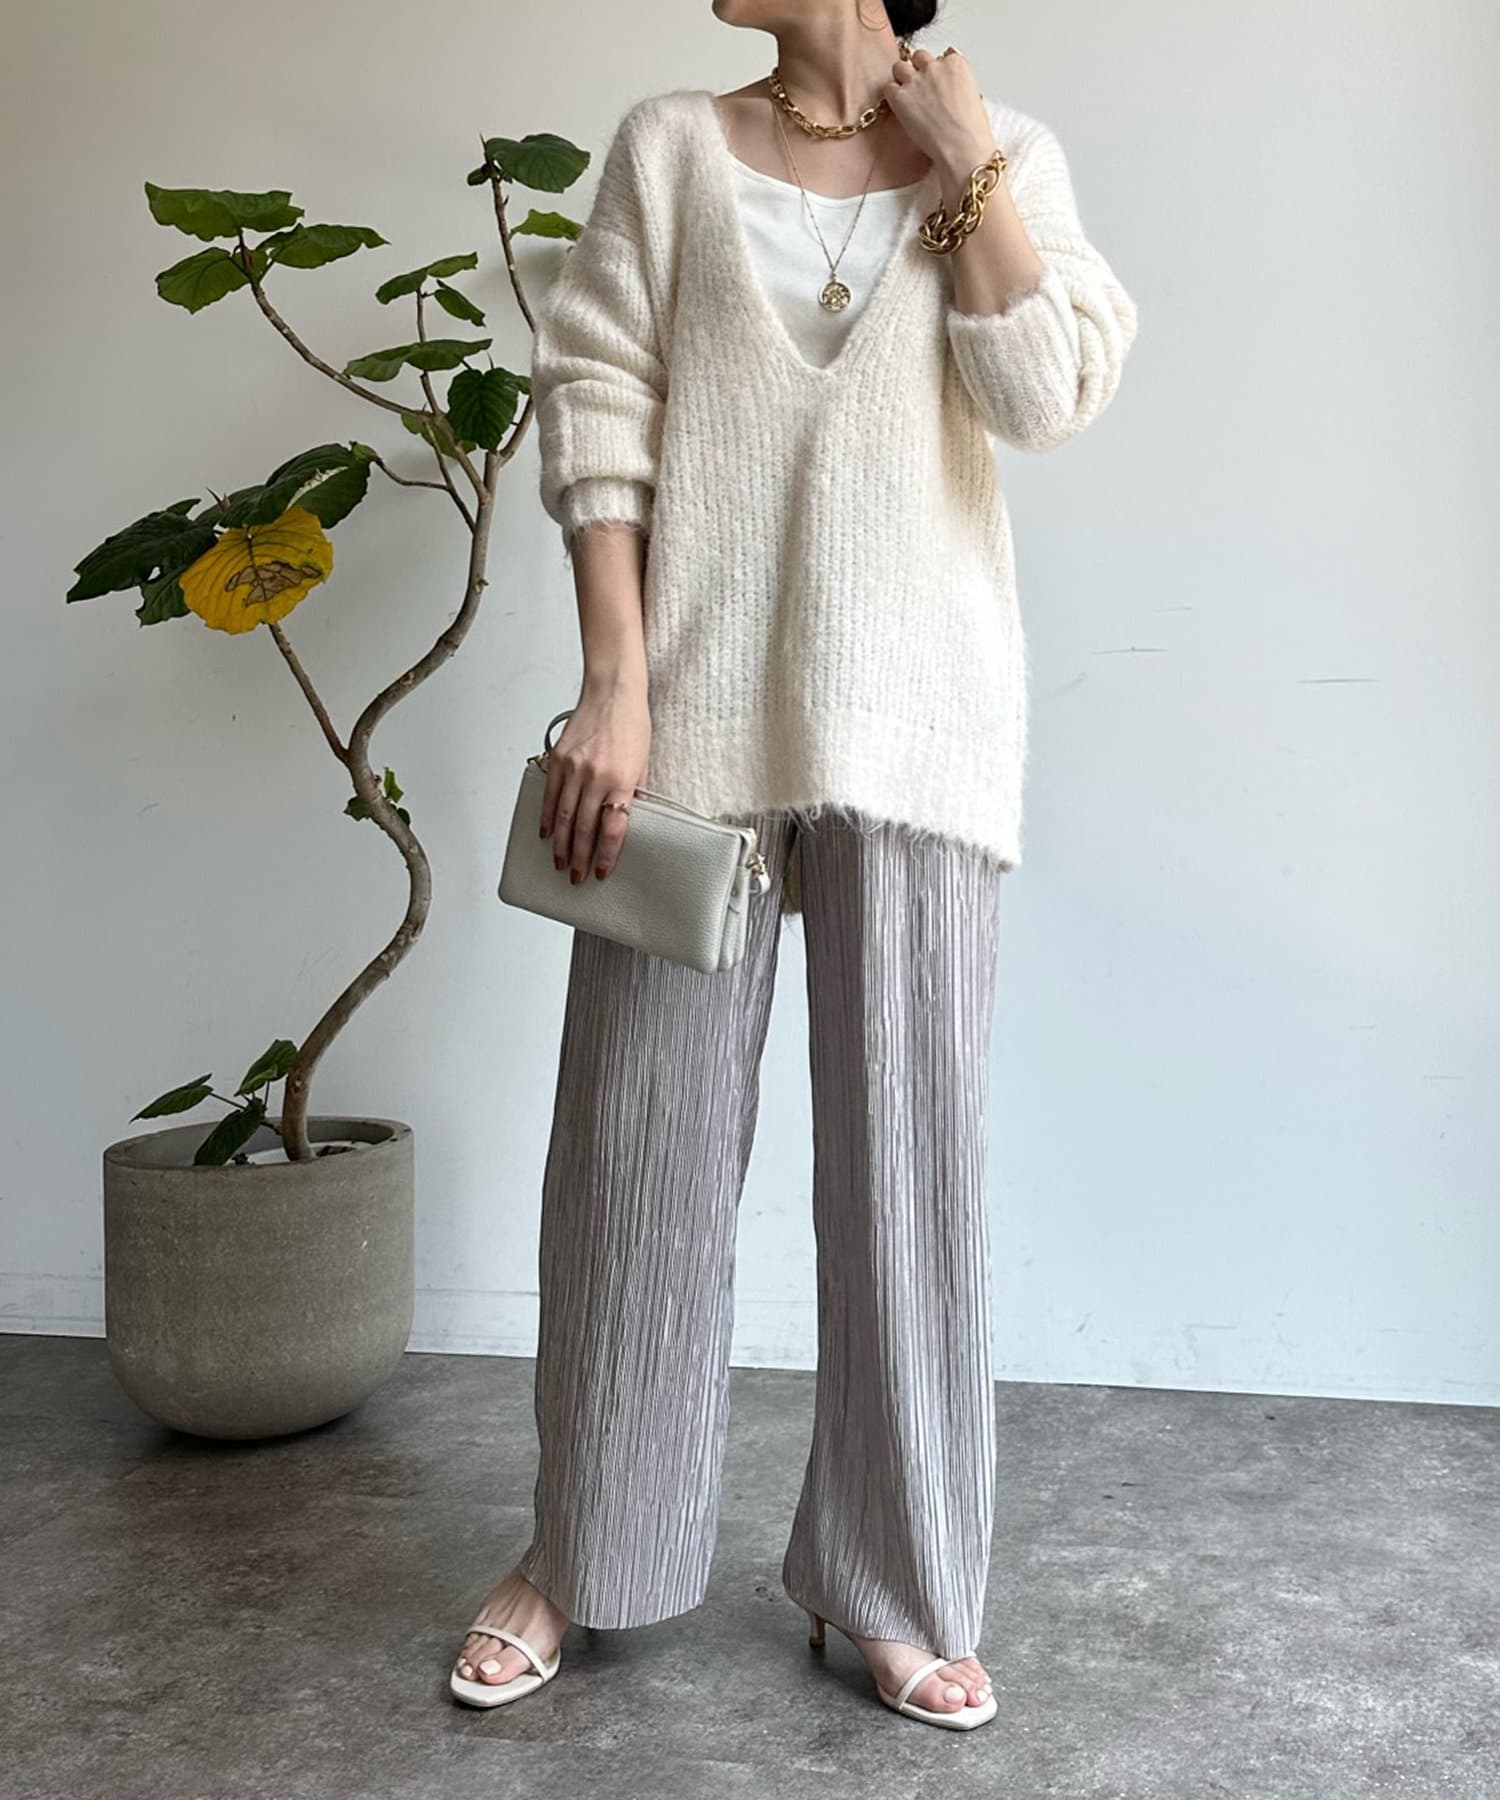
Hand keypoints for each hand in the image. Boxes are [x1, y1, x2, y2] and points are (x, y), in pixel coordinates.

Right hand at [540, 687, 650, 884]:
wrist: (612, 691)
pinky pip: (550, 795)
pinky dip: (548, 817)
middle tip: (576, 876)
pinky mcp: (559, 759)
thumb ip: (632, 795)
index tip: (600, 871)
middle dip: (579, 857)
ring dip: (561, 844)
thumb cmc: (632, 724)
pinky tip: (547, 833)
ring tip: (560, 863)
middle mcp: (595, 776)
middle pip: (584, 828)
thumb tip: (622, 821)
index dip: (605, 854)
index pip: (612, 828)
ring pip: (564, 816)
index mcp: (621, 780)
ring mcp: (574, 768)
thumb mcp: (643, 764)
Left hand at [883, 45, 995, 182]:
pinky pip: (889, 88)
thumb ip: (956, 86)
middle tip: (920, 91)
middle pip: (919, 57)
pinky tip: (901, 110)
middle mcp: (935, 66)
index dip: (937, 73)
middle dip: (918, 70)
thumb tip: (946, 93)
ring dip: (902, 79)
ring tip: (908, 99)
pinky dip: (892, 98)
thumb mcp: (972, 97)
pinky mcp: (901, 96)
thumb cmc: (971, 131)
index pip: (941, 58)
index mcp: (956, 63)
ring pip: (900, 67)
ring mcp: (916, 79)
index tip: (937, 86)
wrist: (962, 147)